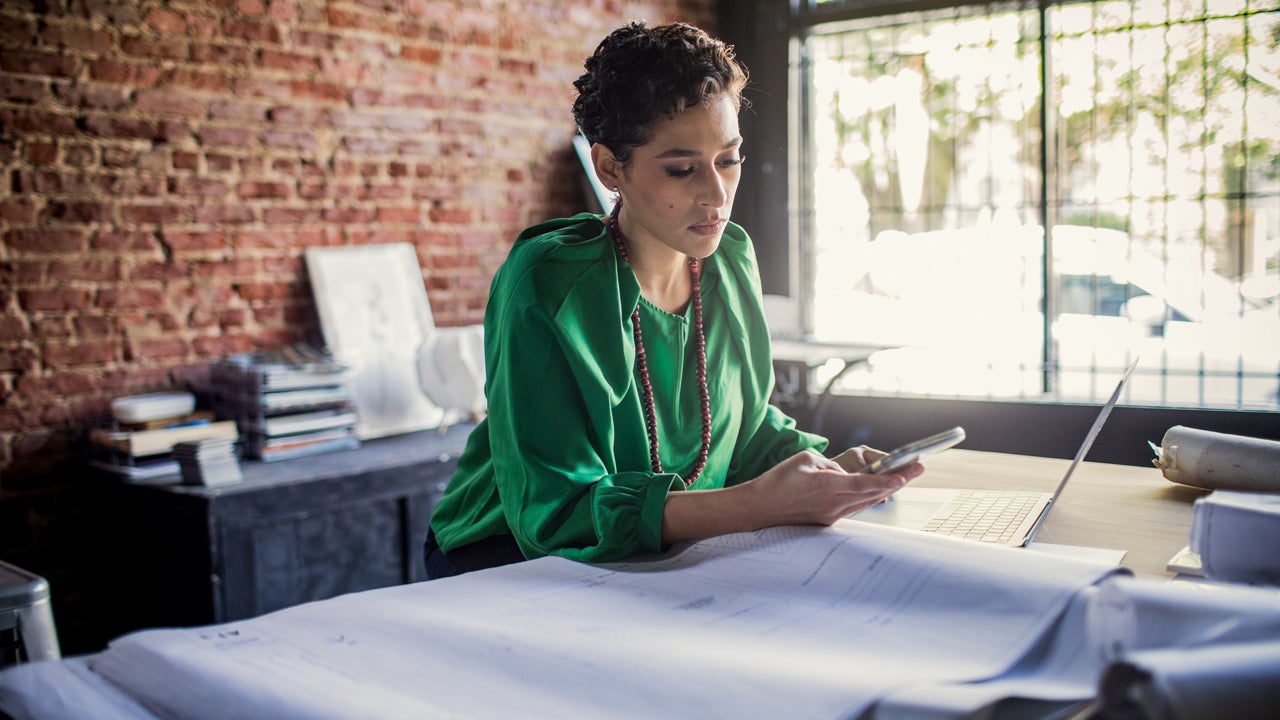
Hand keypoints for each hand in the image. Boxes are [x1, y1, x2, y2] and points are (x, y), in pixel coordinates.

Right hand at [745, 450, 918, 526]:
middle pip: (872, 493)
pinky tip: (879, 490)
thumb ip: (829, 464)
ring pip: (866, 501)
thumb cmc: (778, 482)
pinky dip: (869, 497)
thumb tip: (843, 473)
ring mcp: (831, 515)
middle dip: (897, 481)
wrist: (759, 508)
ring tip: (904, 477)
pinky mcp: (827, 521)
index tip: (906, 475)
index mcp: (827, 487)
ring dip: (886, 490)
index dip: (888, 481)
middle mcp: (833, 504)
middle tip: (918, 468)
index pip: (864, 484)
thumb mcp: (804, 460)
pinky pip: (854, 507)